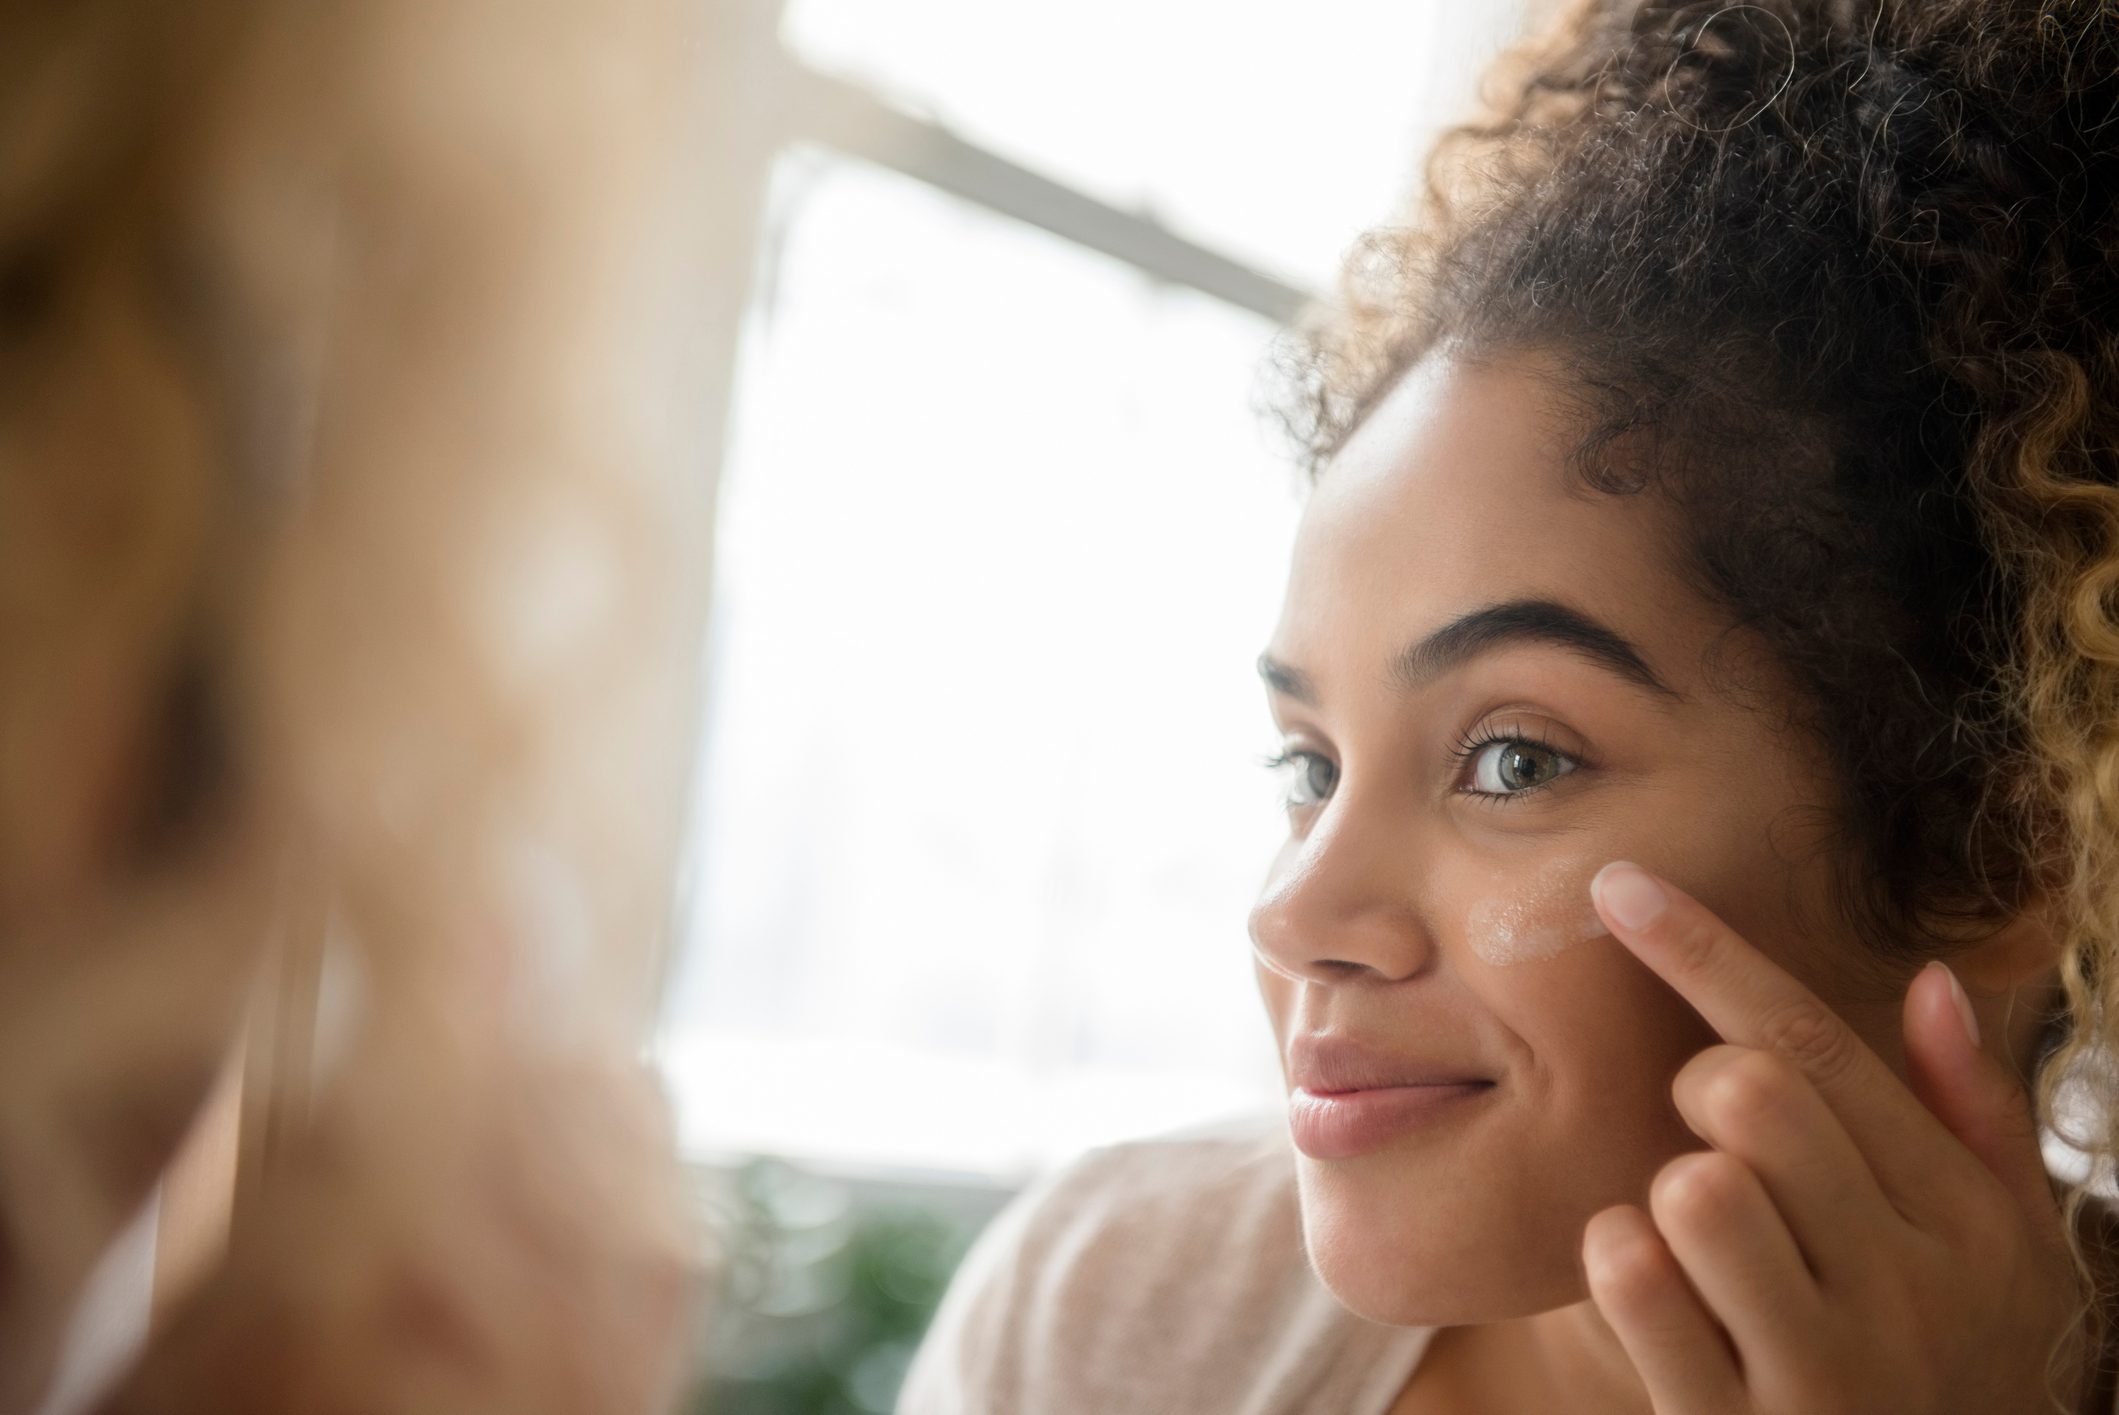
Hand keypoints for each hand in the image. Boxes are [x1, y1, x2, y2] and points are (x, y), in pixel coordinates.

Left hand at [1579, 860, 2090, 1414]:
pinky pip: (1635, 1281)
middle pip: (1750, 1091)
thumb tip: (1931, 978)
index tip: (1620, 884)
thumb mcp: (2003, 1255)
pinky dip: (1619, 1265)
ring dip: (1665, 1196)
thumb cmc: (1947, 1370)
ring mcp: (1824, 1367)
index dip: (1706, 951)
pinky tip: (1657, 1295)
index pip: (1818, 1045)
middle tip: (1715, 1148)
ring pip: (1691, 1183)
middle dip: (1700, 1093)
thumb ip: (1971, 1117)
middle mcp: (1907, 1286)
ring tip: (1703, 1248)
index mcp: (1965, 1221)